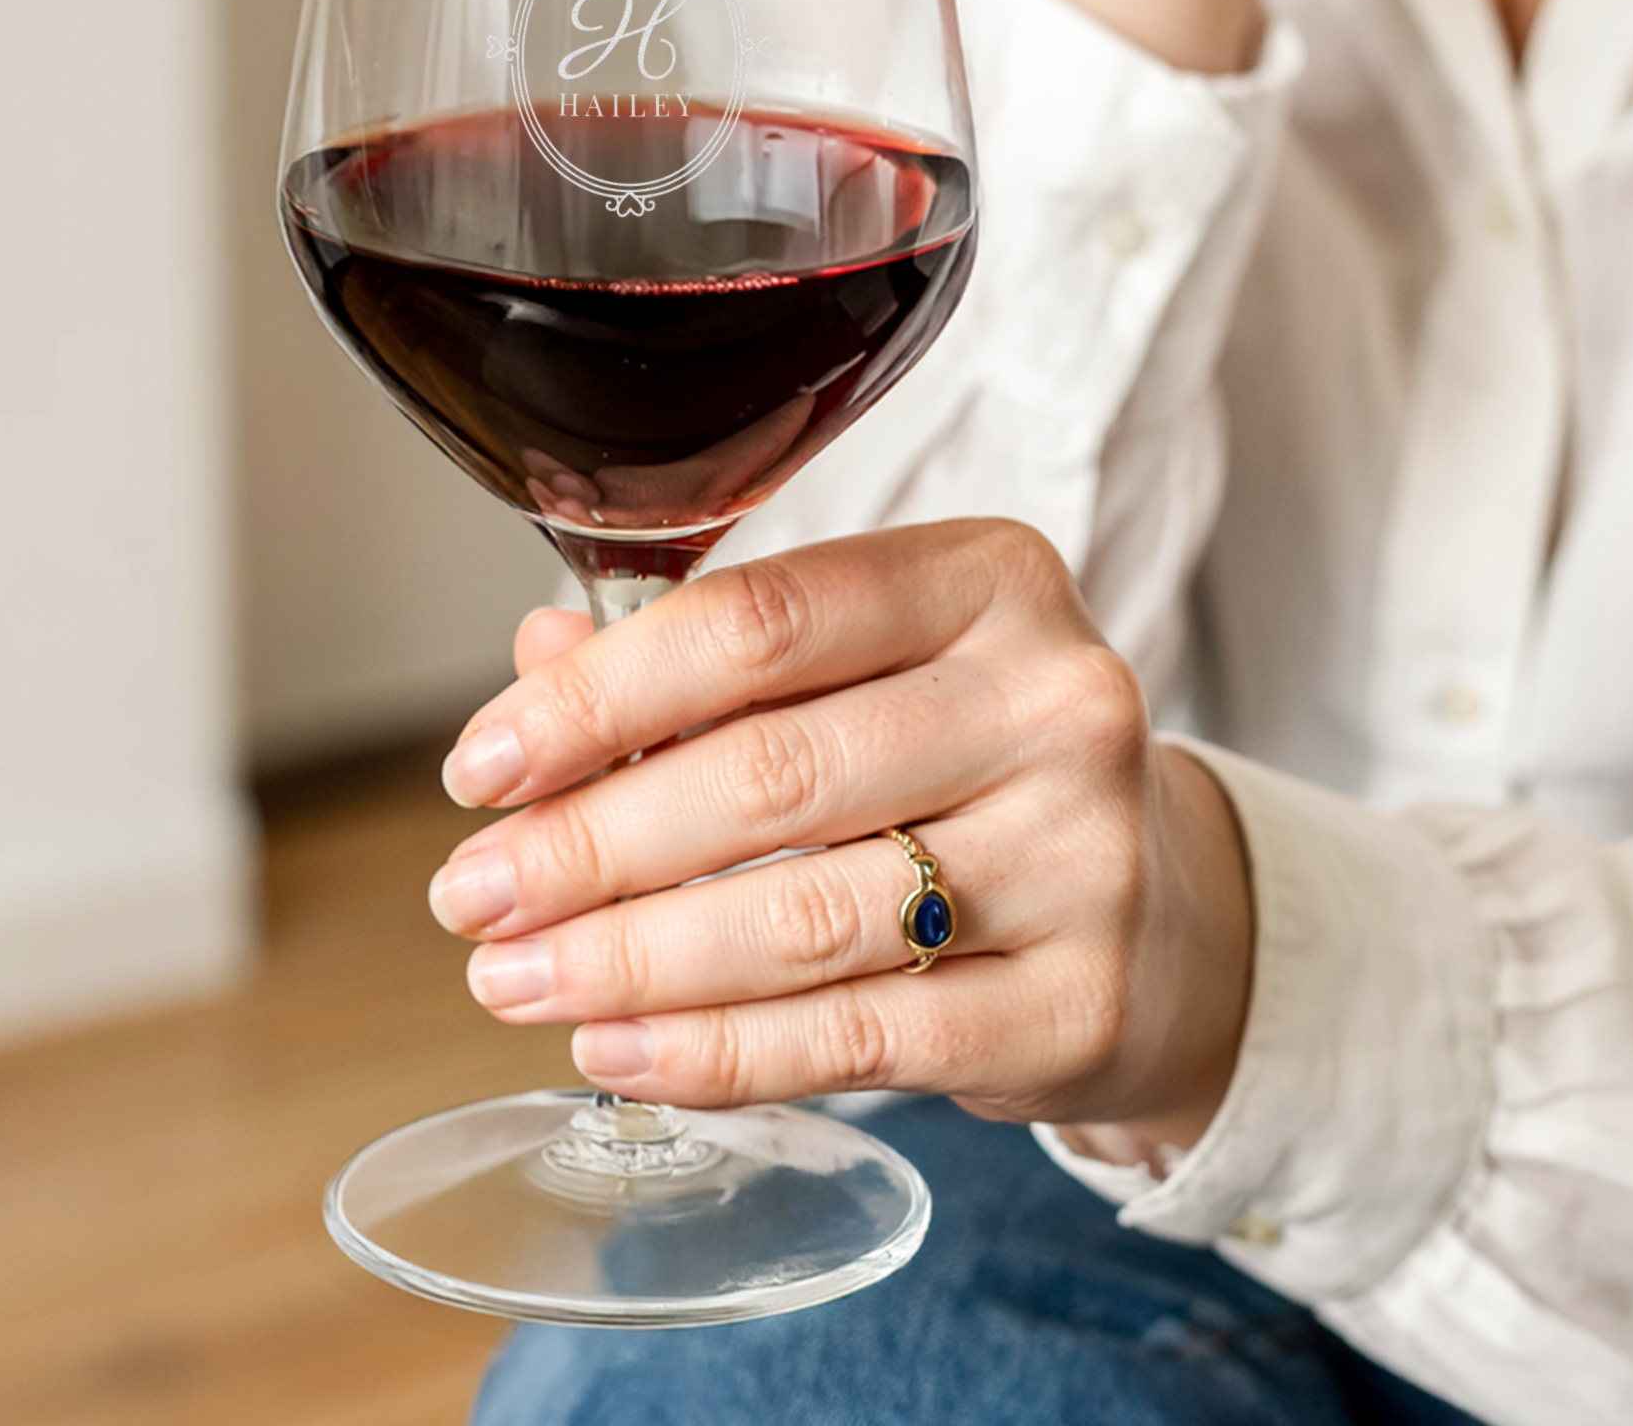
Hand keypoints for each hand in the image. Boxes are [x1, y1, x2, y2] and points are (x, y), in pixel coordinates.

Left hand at [427, 522, 1254, 1158]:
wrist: (1159, 910)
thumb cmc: (964, 765)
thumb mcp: (860, 675)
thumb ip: (707, 663)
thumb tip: (536, 660)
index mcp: (988, 578)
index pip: (760, 622)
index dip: (599, 697)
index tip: (483, 766)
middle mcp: (1057, 699)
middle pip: (771, 773)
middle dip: (588, 844)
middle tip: (473, 895)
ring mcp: (1088, 855)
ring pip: (808, 916)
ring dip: (630, 960)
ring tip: (513, 979)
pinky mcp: (1084, 1000)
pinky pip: (863, 1038)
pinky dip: (718, 1054)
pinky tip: (617, 1050)